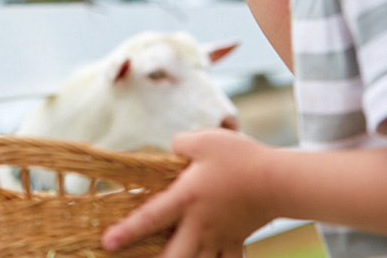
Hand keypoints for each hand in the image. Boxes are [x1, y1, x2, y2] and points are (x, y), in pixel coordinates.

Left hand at [101, 129, 275, 257]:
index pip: (150, 217)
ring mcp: (219, 236)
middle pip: (174, 256)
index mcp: (187, 198)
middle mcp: (200, 224)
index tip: (107, 243)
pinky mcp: (237, 240)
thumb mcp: (203, 140)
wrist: (279, 180)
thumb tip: (171, 152)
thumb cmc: (239, 158)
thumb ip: (179, 145)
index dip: (127, 231)